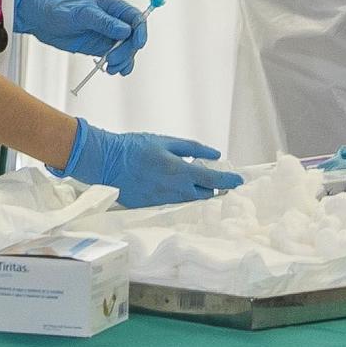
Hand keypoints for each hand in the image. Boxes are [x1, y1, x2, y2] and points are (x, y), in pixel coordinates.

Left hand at [10, 0, 146, 70]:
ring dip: (124, 61)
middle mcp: (115, 21)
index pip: (136, 19)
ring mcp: (109, 35)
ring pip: (127, 50)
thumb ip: (104, 22)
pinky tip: (113, 71)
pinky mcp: (101, 47)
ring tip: (111, 69)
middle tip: (112, 61)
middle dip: (127, 51)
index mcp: (113, 7)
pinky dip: (119, 66)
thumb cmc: (59, 9)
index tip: (138, 45)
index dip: (141, 32)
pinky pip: (117, 58)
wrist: (41, 20)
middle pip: (134, 38)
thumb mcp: (81, 14)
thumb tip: (126, 31)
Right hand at [56, 121, 242, 208]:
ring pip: (190, 200)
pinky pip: (174, 202)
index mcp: (181, 172)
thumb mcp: (164, 141)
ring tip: (193, 180)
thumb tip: (214, 154)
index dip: (229, 181)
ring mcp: (165, 200)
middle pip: (205, 194)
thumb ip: (191, 148)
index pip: (214, 180)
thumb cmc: (133, 147)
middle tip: (215, 178)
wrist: (106, 162)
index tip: (238, 180)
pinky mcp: (154, 206)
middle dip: (212, 187)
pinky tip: (172, 184)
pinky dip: (179, 195)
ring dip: (196, 191)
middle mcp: (176, 190)